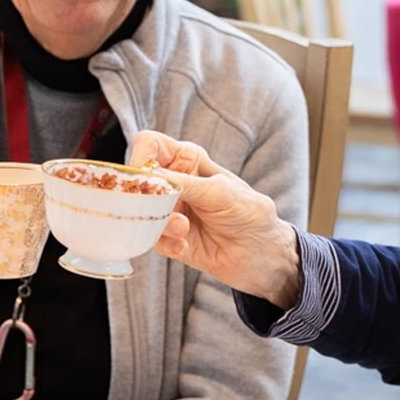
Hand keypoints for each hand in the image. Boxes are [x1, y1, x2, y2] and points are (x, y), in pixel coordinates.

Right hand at [129, 130, 301, 306]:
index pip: (150, 145)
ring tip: (183, 229)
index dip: (140, 156)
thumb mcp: (221, 192)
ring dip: (159, 222)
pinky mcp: (168, 238)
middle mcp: (174, 183)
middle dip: (145, 196)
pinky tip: (185, 246)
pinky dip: (166, 242)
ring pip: (141, 211)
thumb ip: (186, 184)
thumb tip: (151, 178)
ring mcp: (169, 210)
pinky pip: (152, 239)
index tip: (142, 175)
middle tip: (161, 208)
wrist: (262, 254)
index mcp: (186, 160)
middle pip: (137, 180)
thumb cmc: (249, 213)